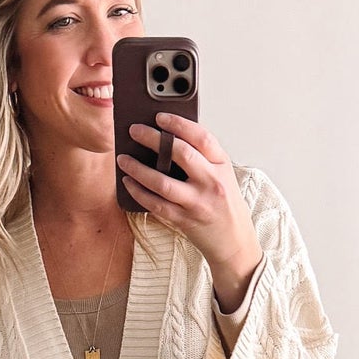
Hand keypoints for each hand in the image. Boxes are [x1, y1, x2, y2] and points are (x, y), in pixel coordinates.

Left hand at [117, 114, 263, 310]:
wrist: (234, 241)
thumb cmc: (225, 204)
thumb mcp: (222, 175)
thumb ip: (202, 157)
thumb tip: (167, 137)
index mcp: (221, 165)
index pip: (201, 137)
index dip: (179, 124)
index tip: (159, 117)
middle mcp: (211, 182)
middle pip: (180, 154)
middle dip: (153, 139)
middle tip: (134, 131)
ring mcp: (198, 203)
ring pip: (162, 182)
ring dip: (138, 169)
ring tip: (123, 159)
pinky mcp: (185, 220)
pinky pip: (156, 205)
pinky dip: (139, 193)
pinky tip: (128, 183)